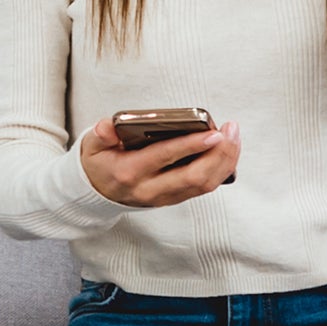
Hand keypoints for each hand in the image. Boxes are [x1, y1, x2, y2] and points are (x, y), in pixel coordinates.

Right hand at [78, 115, 239, 207]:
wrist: (97, 192)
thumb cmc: (100, 162)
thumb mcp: (92, 146)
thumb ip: (101, 134)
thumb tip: (107, 127)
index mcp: (129, 172)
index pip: (165, 157)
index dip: (191, 145)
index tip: (214, 132)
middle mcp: (150, 189)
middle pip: (194, 177)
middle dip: (219, 154)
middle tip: (231, 130)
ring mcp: (164, 197)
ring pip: (204, 185)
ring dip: (225, 161)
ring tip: (234, 136)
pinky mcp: (175, 198)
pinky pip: (204, 187)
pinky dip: (221, 168)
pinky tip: (229, 150)